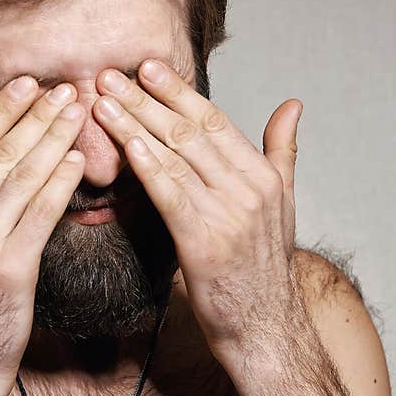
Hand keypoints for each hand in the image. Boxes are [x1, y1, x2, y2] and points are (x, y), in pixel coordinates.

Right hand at [0, 78, 85, 395]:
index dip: (0, 112)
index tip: (25, 86)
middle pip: (0, 156)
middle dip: (35, 116)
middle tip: (64, 88)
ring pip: (22, 179)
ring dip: (53, 140)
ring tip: (77, 113)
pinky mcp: (10, 271)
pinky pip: (41, 215)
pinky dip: (60, 183)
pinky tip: (77, 161)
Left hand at [93, 59, 302, 356]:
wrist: (266, 327)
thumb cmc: (263, 266)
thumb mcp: (282, 202)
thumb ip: (282, 151)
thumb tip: (292, 105)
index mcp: (262, 175)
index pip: (214, 120)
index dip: (177, 91)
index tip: (147, 67)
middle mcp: (248, 188)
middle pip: (189, 131)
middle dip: (146, 99)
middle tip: (110, 74)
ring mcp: (228, 214)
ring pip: (175, 156)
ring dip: (134, 125)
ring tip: (103, 102)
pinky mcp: (204, 242)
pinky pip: (170, 194)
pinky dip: (147, 166)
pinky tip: (124, 145)